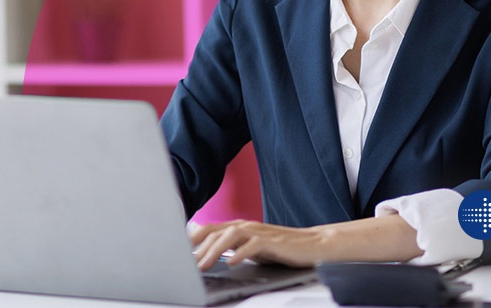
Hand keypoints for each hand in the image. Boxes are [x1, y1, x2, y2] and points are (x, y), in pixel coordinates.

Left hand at [189, 220, 323, 270]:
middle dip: (198, 249)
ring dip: (214, 251)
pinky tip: (232, 262)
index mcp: (240, 227)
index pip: (209, 229)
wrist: (314, 245)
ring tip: (202, 265)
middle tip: (184, 264)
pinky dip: (241, 253)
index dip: (191, 240)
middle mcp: (247, 226)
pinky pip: (254, 245)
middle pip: (216, 232)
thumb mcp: (252, 248)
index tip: (175, 252)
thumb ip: (232, 247)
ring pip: (231, 236)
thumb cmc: (282, 248)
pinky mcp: (274, 242)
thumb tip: (210, 253)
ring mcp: (260, 233)